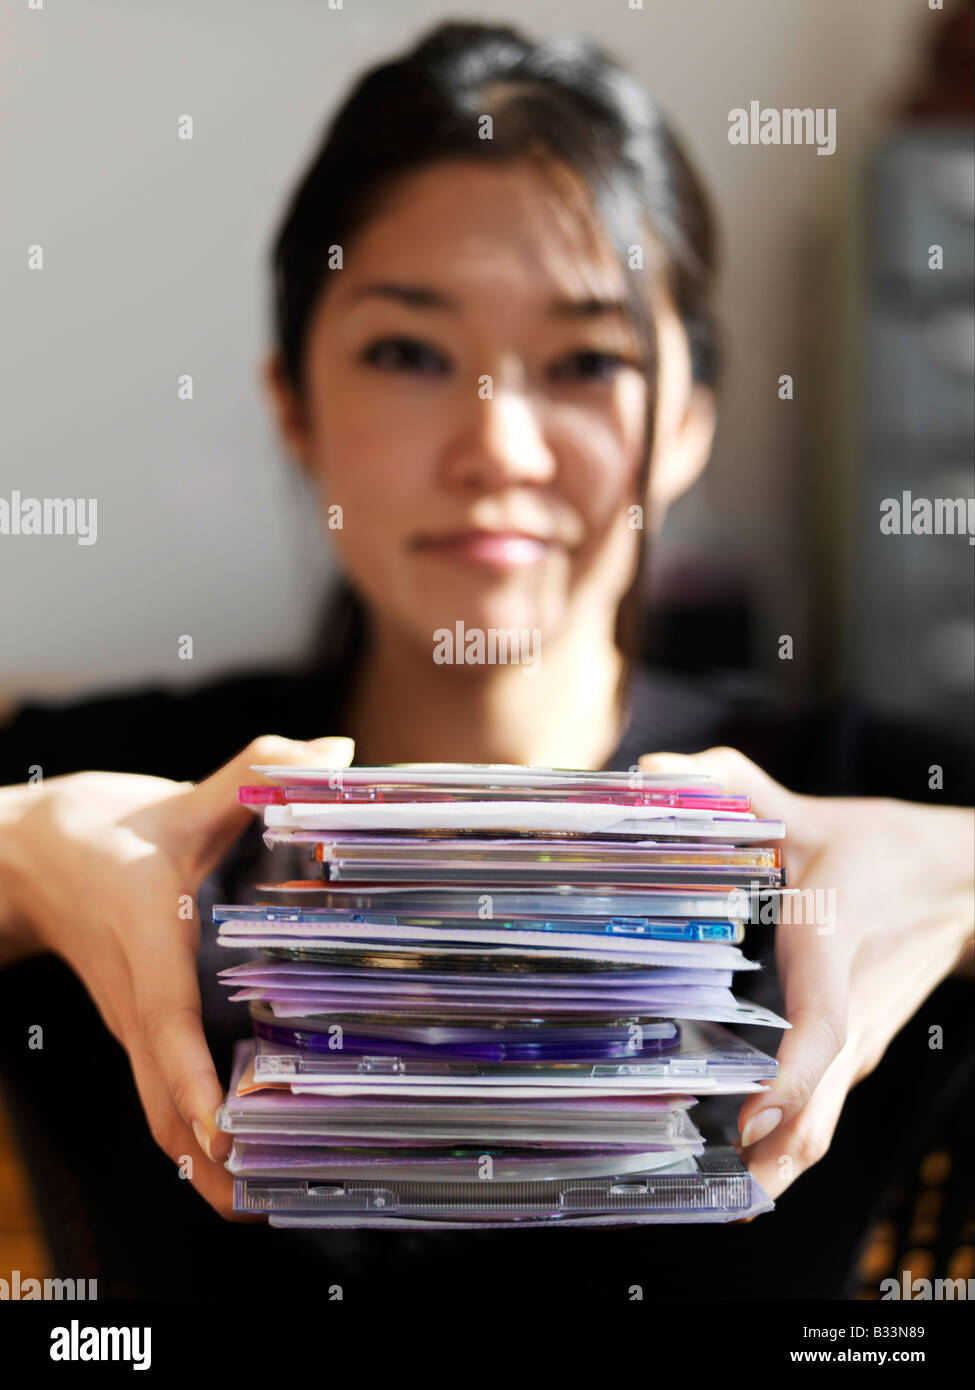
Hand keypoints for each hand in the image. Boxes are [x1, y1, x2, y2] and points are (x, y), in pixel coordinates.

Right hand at [0, 733, 353, 1217]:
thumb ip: (257, 771)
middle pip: (158, 1099)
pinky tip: (236, 1159)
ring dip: (199, 1164)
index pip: (164, 1020)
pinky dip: (191, 1135)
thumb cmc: (111, 832)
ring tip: (258, 1208)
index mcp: (146, 939)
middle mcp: (136, 996)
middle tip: (264, 1204)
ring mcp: (132, 1020)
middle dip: (206, 1160)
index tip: (224, 1129)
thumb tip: (335, 754)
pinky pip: (159, 1093)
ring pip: (155, 1111)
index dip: (190, 1079)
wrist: (32, 857)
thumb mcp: (184, 800)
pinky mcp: (137, 1027)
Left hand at [639, 747, 972, 1199]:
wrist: (961, 882)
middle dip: (770, 1165)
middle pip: (820, 1114)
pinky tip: (744, 1160)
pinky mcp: (856, 1050)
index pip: (821, 1032)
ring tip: (716, 1199)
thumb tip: (652, 772)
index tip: (750, 1124)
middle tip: (712, 1200)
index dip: (788, 1083)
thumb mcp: (807, 815)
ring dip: (777, 1166)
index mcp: (834, 958)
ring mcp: (858, 1044)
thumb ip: (732, 787)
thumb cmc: (881, 851)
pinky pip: (821, 1112)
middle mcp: (852, 1018)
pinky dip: (789, 1144)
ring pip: (823, 1126)